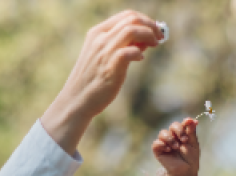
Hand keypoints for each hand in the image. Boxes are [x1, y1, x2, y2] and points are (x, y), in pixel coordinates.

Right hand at [41, 11, 161, 154]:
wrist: (76, 100)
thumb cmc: (92, 80)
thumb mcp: (103, 56)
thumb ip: (121, 46)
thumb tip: (144, 40)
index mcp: (97, 32)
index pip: (126, 15)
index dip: (145, 20)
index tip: (154, 29)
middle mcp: (100, 38)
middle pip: (132, 19)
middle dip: (151, 25)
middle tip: (159, 36)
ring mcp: (104, 51)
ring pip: (132, 30)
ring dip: (149, 35)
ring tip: (155, 44)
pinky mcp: (110, 66)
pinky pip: (130, 51)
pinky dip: (139, 52)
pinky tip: (140, 59)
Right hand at [153, 118, 200, 175]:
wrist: (185, 171)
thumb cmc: (191, 158)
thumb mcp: (193, 144)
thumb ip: (191, 132)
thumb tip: (193, 120)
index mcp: (182, 134)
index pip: (182, 124)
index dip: (185, 122)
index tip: (189, 121)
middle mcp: (173, 137)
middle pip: (172, 126)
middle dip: (178, 130)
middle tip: (184, 140)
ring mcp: (165, 143)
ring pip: (163, 133)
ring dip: (170, 139)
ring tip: (176, 147)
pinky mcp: (158, 151)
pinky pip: (156, 143)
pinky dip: (162, 145)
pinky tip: (169, 150)